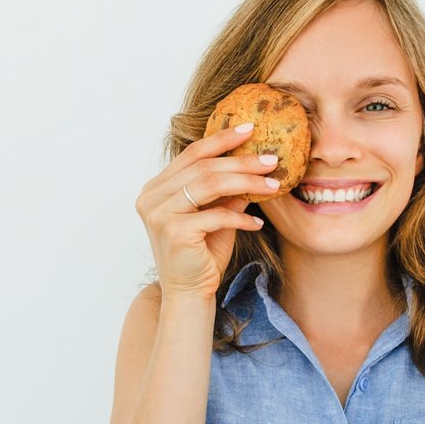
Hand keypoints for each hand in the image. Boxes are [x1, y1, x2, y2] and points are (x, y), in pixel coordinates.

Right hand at [134, 122, 281, 301]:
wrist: (189, 294)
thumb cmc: (202, 255)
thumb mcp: (217, 215)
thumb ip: (228, 190)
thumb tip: (255, 162)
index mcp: (157, 188)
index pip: (191, 155)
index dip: (221, 139)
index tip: (250, 129)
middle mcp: (151, 197)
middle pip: (203, 168)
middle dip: (241, 162)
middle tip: (271, 160)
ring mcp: (159, 214)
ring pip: (208, 185)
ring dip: (245, 183)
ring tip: (272, 186)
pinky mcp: (173, 232)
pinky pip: (215, 215)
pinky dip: (240, 217)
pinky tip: (258, 222)